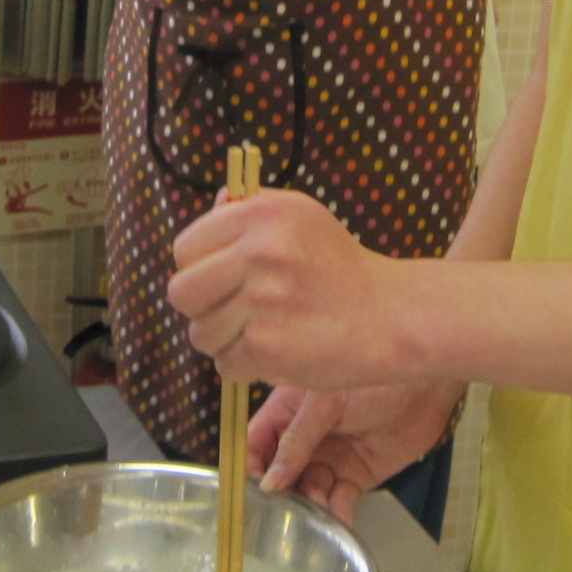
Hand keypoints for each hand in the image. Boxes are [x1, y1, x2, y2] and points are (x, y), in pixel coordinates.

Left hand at [167, 187, 410, 388]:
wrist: (390, 316)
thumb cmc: (341, 268)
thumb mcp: (302, 218)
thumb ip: (252, 209)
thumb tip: (214, 205)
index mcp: (261, 213)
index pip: (185, 247)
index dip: (199, 268)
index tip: (224, 279)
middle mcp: (259, 251)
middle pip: (181, 292)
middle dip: (202, 308)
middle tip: (236, 311)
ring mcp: (261, 300)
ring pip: (200, 333)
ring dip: (225, 341)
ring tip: (264, 330)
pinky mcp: (266, 346)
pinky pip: (225, 364)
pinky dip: (246, 366)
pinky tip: (278, 350)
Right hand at [248, 383, 461, 525]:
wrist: (426, 387)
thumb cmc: (373, 379)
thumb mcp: (325, 403)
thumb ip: (297, 441)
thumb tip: (270, 482)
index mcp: (288, 412)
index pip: (256, 443)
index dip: (250, 466)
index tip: (253, 490)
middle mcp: (305, 439)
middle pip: (280, 474)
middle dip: (280, 494)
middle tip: (283, 512)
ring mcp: (330, 459)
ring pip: (309, 490)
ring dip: (310, 506)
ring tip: (317, 515)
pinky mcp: (356, 477)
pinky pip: (340, 500)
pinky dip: (338, 515)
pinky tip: (338, 524)